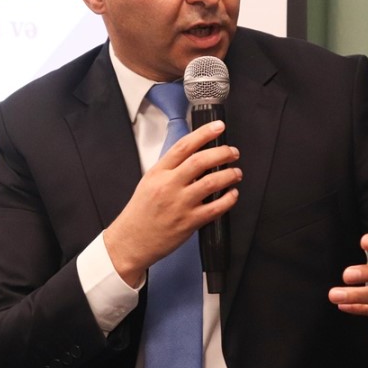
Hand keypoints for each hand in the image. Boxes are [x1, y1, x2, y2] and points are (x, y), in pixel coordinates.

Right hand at [104, 120, 241, 286]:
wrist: (131, 241)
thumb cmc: (140, 213)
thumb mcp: (148, 182)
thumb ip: (169, 169)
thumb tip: (194, 156)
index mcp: (158, 173)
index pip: (183, 146)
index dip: (204, 134)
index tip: (218, 126)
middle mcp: (169, 186)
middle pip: (201, 161)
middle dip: (222, 153)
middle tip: (233, 152)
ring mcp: (180, 204)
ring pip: (212, 182)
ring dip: (229, 175)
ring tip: (236, 173)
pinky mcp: (189, 222)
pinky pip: (215, 208)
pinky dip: (229, 199)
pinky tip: (233, 194)